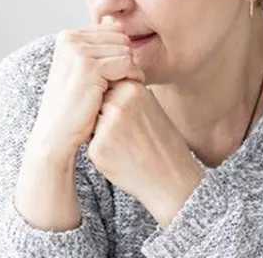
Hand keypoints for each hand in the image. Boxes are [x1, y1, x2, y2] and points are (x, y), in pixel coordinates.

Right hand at [30, 17, 144, 157]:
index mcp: (67, 36)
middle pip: (121, 38)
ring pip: (126, 50)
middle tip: (120, 84)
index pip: (112, 31)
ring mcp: (78, 51)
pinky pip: (127, 64)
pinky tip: (123, 93)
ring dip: (130, 71)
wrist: (56, 134)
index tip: (114, 76)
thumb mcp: (82, 70)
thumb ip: (98, 49)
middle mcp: (70, 38)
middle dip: (126, 60)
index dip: (119, 53)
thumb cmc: (73, 106)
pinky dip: (132, 78)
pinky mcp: (89, 66)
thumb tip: (119, 26)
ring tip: (120, 90)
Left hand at [87, 78, 203, 226]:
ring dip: (101, 134)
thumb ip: (126, 94)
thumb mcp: (150, 107)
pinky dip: (102, 152)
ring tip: (126, 146)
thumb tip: (98, 83)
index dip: (116, 106)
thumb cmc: (160, 142)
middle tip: (129, 135)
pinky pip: (90, 144)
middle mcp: (118, 104)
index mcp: (133, 89)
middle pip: (96, 105)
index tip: (132, 120)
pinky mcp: (97, 149)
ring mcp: (107, 127)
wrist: (172, 179)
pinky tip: (122, 158)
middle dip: (104, 119)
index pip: (106, 88)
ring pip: (91, 124)